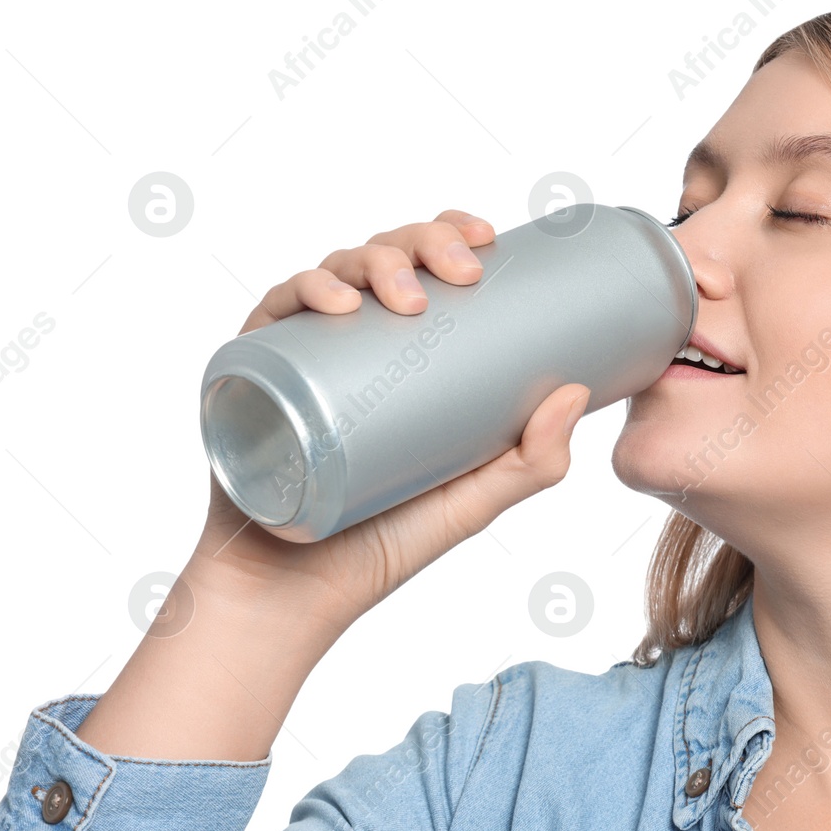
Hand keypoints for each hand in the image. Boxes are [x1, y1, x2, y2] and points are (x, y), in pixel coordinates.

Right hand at [188, 208, 589, 641]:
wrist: (297, 598)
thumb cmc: (386, 543)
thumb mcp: (475, 498)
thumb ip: (534, 460)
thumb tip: (579, 391)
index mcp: (398, 351)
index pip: (421, 267)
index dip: (449, 232)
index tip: (489, 237)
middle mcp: (347, 341)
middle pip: (380, 256)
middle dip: (422, 241)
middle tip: (463, 271)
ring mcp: (298, 356)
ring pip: (329, 272)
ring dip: (372, 261)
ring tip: (408, 297)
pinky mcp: (251, 378)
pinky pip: (268, 315)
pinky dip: (300, 294)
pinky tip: (336, 305)